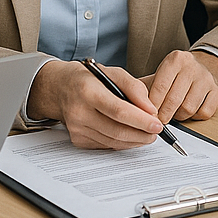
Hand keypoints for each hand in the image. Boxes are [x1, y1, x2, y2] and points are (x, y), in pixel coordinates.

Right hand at [28, 60, 163, 149]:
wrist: (60, 88)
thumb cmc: (88, 78)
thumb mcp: (113, 72)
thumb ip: (134, 87)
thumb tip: (150, 108)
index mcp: (88, 91)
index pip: (118, 111)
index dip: (140, 120)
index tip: (157, 124)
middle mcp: (79, 112)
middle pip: (117, 130)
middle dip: (141, 134)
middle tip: (156, 131)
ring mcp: (77, 129)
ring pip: (113, 142)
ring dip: (134, 140)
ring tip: (147, 134)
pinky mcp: (78, 140)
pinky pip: (106, 145)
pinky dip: (122, 142)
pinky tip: (131, 135)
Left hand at [141, 50, 217, 122]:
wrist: (200, 69)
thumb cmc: (174, 76)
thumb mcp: (158, 75)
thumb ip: (144, 88)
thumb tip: (130, 105)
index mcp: (176, 59)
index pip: (160, 86)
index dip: (151, 105)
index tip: (146, 115)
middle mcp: (192, 67)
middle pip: (174, 100)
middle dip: (163, 115)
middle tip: (158, 121)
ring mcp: (206, 79)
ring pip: (188, 108)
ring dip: (178, 116)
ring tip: (173, 113)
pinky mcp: (217, 92)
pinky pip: (203, 113)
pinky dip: (194, 117)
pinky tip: (189, 111)